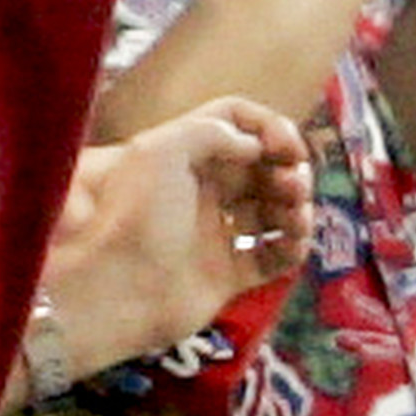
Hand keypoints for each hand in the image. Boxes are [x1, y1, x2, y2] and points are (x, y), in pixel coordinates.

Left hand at [40, 96, 314, 375]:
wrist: (120, 288)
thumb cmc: (140, 213)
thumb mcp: (163, 150)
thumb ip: (214, 131)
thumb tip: (256, 146)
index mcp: (187, 159)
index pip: (237, 126)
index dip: (269, 128)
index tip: (286, 147)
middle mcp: (204, 193)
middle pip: (263, 169)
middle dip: (289, 170)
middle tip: (294, 184)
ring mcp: (217, 235)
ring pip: (273, 211)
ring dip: (296, 207)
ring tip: (296, 217)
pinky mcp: (229, 275)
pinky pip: (273, 257)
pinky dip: (292, 247)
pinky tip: (293, 243)